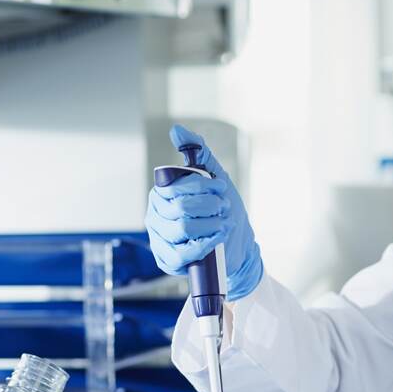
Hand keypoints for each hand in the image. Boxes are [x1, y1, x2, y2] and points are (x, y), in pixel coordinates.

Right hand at [145, 124, 263, 300]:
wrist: (237, 246)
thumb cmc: (223, 211)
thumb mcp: (215, 178)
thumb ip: (198, 153)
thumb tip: (176, 130)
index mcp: (161, 193)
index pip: (176, 186)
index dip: (203, 187)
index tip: (221, 189)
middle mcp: (155, 215)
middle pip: (181, 208)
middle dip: (210, 207)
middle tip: (224, 208)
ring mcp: (159, 239)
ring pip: (182, 230)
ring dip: (211, 226)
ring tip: (224, 224)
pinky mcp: (167, 261)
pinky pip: (182, 254)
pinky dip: (205, 245)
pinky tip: (218, 239)